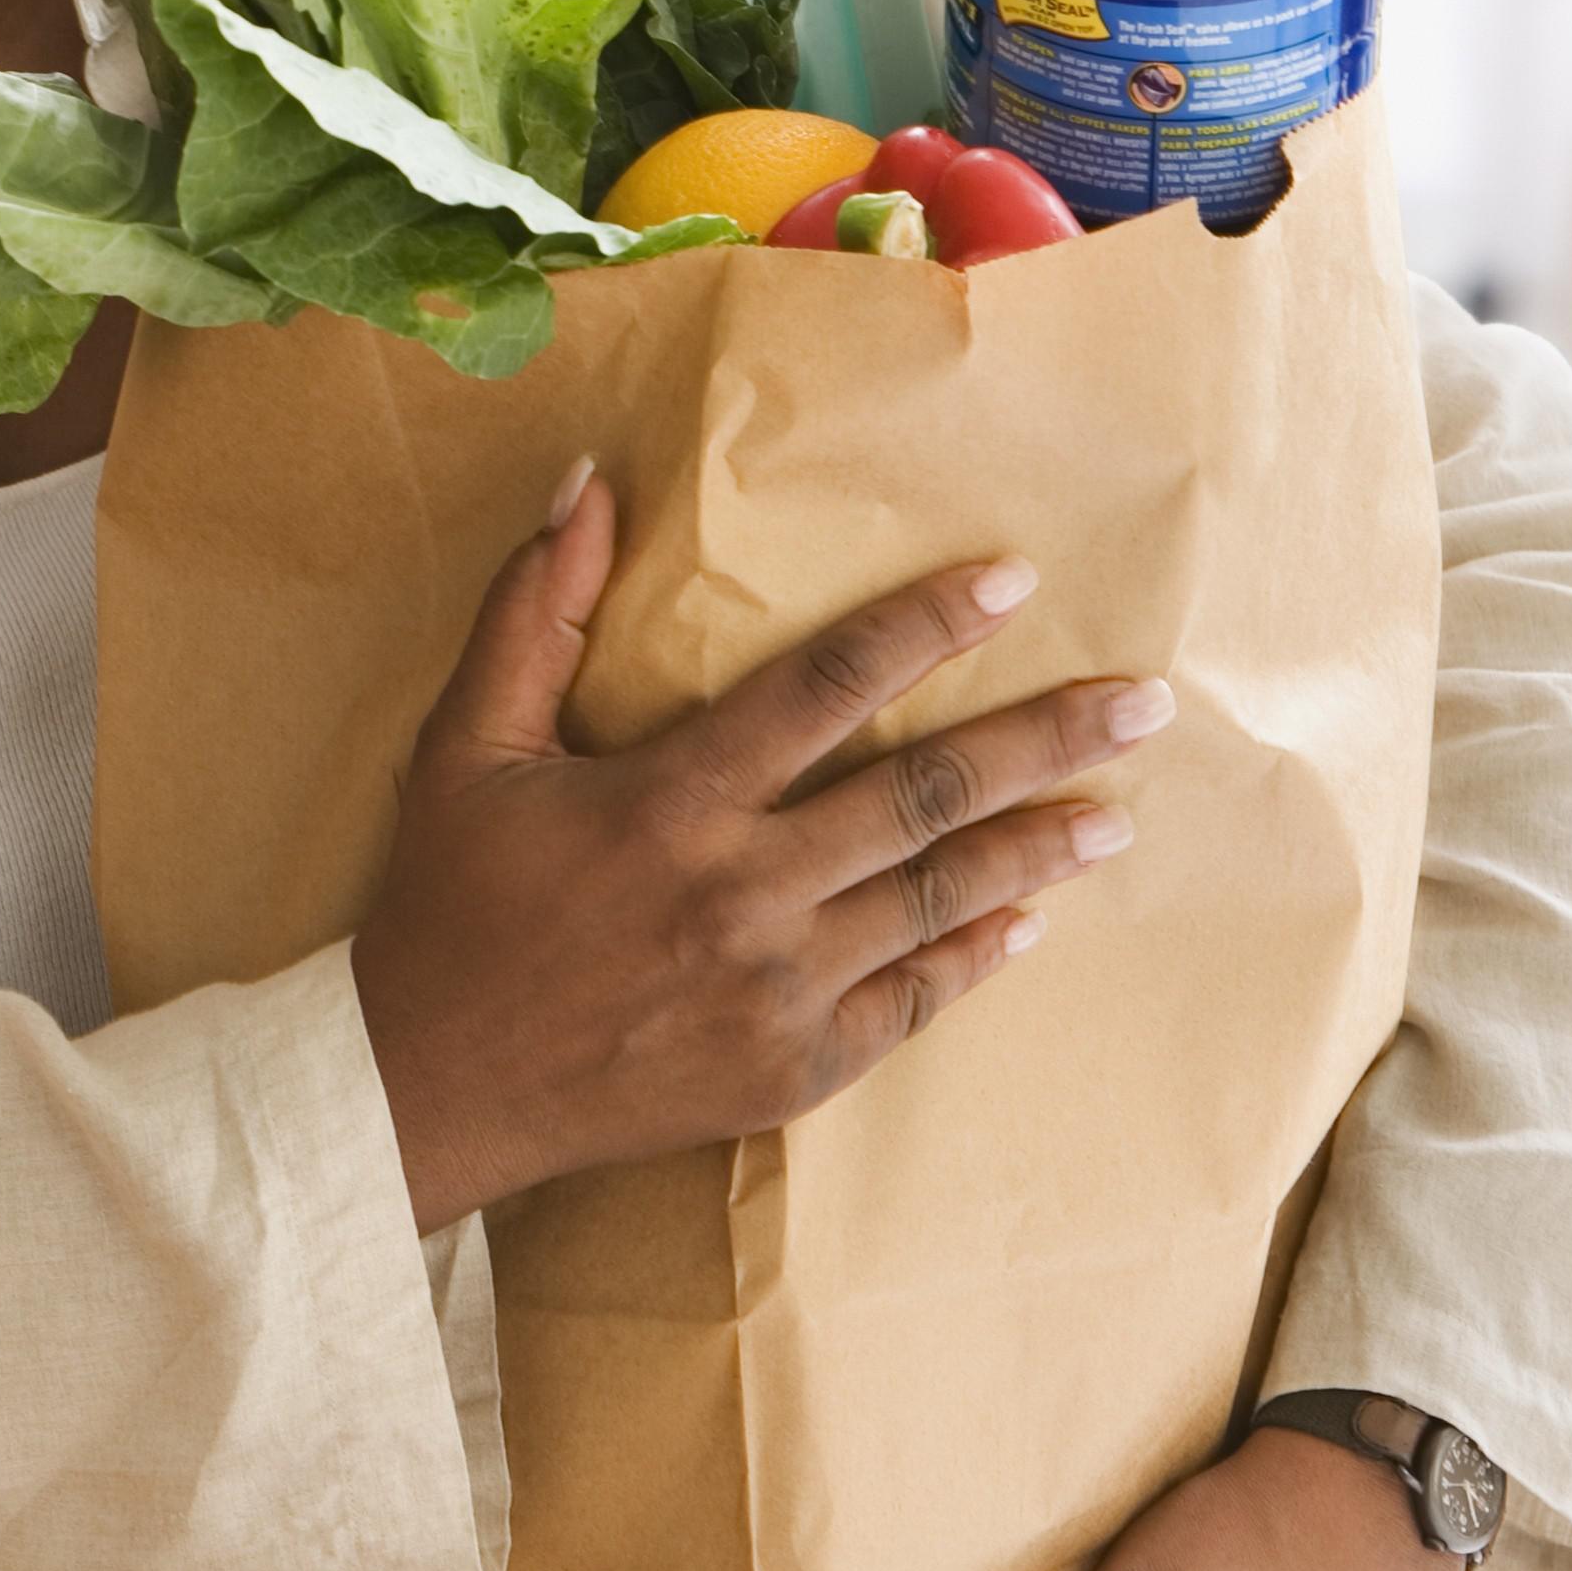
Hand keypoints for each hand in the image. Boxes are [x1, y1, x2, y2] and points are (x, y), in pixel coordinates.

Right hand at [350, 461, 1172, 1232]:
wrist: (427, 1088)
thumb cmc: (446, 906)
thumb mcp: (465, 745)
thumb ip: (534, 612)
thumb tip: (586, 483)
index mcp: (668, 800)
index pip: (823, 687)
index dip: (922, 625)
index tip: (1012, 582)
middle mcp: (739, 891)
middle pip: (924, 795)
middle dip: (1045, 741)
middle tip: (1143, 701)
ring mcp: (775, 989)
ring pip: (938, 898)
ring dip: (1038, 849)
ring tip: (1117, 811)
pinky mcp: (789, 1068)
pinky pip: (911, 1000)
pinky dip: (976, 955)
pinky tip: (1030, 919)